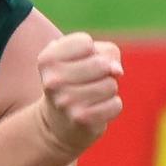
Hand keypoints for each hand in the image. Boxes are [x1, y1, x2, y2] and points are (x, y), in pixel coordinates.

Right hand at [35, 32, 123, 153]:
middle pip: (102, 63)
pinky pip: (115, 104)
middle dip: (104, 71)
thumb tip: (117, 71)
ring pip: (111, 84)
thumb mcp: (84, 57)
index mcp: (47, 60)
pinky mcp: (81, 119)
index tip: (79, 63)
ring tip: (92, 96)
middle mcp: (52, 80)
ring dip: (108, 89)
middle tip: (90, 81)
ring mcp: (65, 101)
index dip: (91, 51)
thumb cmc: (76, 80)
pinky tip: (97, 109)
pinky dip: (112, 106)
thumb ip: (106, 52)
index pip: (85, 43)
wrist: (59, 122)